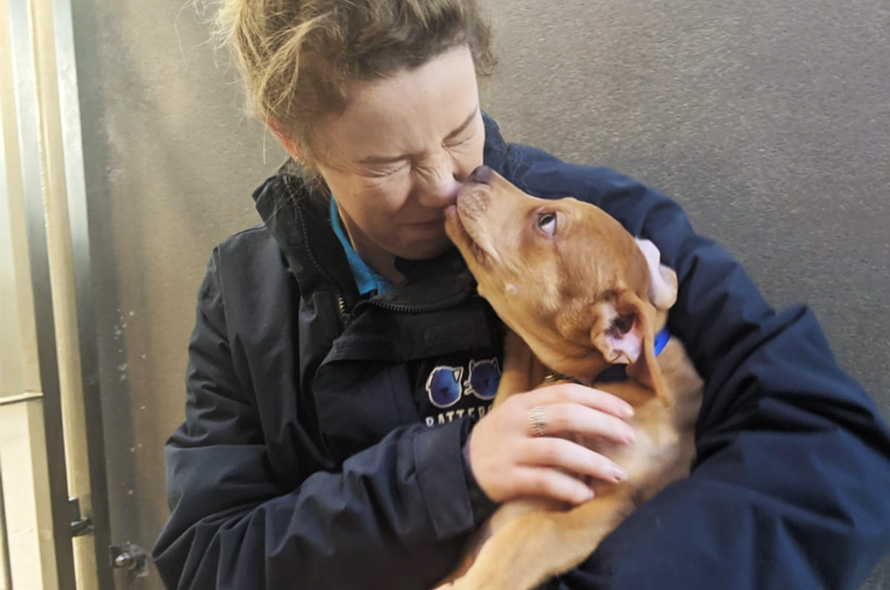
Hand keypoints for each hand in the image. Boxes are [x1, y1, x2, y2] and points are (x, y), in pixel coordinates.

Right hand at [466, 383, 635, 504]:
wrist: (460, 468)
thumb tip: (598, 410)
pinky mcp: (507, 478)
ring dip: (593, 462)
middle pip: (567, 416)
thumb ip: (551, 410)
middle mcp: (517, 421)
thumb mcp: (520, 416)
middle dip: (604, 426)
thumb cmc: (502, 440)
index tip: (627, 412)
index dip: (601, 401)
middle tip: (629, 439)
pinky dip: (569, 488)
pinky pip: (544, 481)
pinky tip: (586, 495)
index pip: (568, 392)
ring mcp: (511, 450)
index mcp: (524, 402)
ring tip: (616, 474)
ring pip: (559, 450)